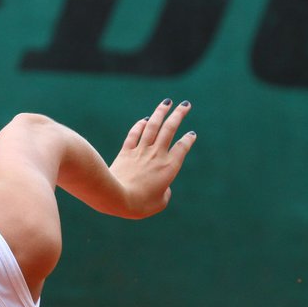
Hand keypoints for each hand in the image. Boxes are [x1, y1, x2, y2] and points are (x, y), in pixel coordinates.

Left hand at [108, 99, 196, 218]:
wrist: (116, 198)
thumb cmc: (139, 204)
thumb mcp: (159, 204)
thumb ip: (165, 194)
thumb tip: (162, 188)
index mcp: (169, 167)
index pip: (182, 147)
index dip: (188, 139)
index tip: (191, 134)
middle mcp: (156, 155)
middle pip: (169, 129)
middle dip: (179, 114)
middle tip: (186, 104)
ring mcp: (140, 152)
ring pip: (152, 126)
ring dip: (160, 112)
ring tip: (167, 102)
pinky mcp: (125, 153)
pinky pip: (134, 135)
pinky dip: (140, 125)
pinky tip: (144, 120)